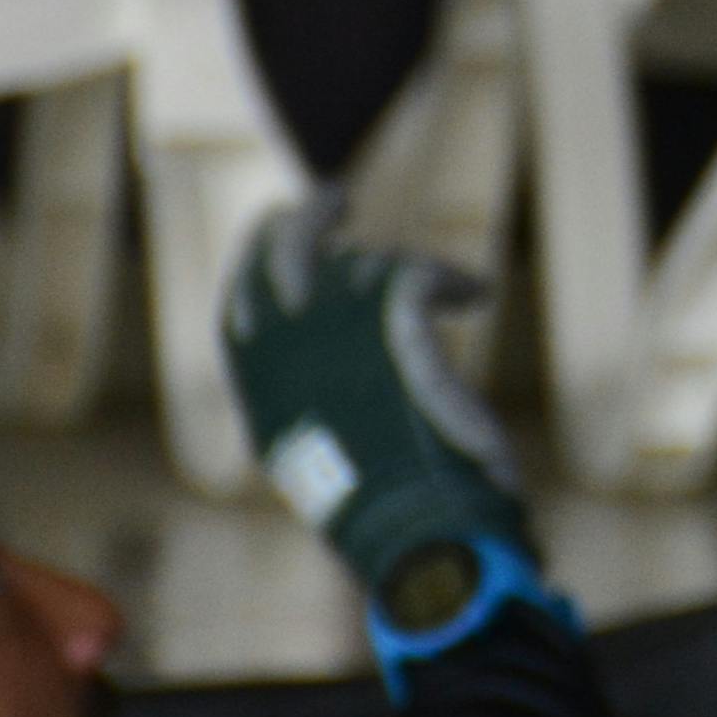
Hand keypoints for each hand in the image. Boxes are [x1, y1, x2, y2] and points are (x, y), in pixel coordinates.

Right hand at [222, 200, 530, 603]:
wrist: (408, 516)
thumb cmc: (369, 497)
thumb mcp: (308, 446)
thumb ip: (293, 386)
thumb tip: (286, 340)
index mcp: (254, 380)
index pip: (240, 300)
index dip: (261, 263)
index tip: (279, 231)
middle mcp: (280, 339)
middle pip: (285, 248)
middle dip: (309, 218)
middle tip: (336, 200)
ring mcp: (332, 321)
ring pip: (364, 266)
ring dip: (395, 278)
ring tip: (424, 292)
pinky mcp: (391, 312)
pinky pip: (422, 273)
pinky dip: (455, 284)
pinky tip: (476, 293)